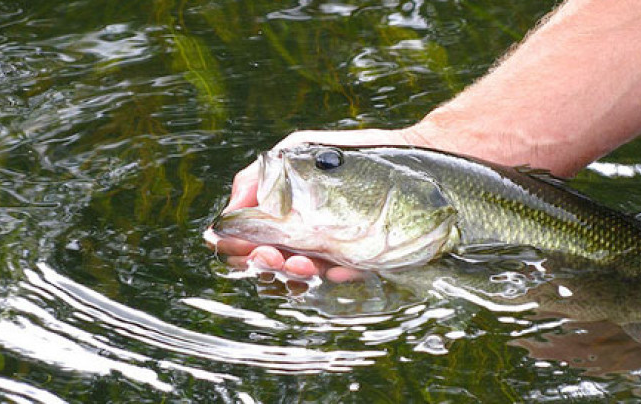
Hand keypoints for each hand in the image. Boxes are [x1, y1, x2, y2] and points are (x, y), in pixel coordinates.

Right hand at [207, 127, 418, 281]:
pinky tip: (337, 269)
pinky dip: (340, 274)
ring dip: (298, 272)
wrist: (410, 154)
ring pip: (307, 272)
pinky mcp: (364, 258)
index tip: (240, 245)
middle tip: (270, 256)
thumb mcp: (298, 150)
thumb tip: (230, 211)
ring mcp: (334, 248)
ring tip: (300, 264)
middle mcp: (306, 236)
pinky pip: (348, 273)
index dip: (240, 247)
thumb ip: (261, 174)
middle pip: (274, 260)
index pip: (251, 240)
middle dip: (267, 262)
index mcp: (285, 215)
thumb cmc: (349, 153)